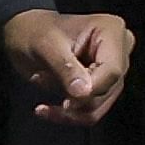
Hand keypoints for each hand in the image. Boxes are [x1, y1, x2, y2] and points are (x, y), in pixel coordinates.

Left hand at [0, 8, 133, 125]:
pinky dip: (66, 113)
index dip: (91, 89)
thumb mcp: (45, 45)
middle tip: (40, 80)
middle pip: (107, 91)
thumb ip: (65, 68)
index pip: (112, 70)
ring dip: (66, 106)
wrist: (25, 35)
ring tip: (40, 81)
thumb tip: (83, 94)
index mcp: (111, 31)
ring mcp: (111, 70)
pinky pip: (90, 111)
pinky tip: (45, 106)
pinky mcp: (101, 86)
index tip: (66, 101)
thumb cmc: (35, 31)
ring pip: (98, 106)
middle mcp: (119, 50)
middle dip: (73, 98)